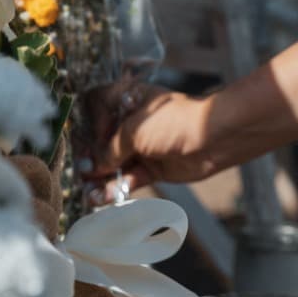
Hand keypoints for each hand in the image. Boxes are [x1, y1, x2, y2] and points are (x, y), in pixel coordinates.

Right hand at [92, 83, 220, 187]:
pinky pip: (128, 178)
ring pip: (113, 163)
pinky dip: (116, 187)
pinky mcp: (152, 167)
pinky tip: (103, 197)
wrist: (213, 139)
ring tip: (89, 192)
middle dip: (91, 157)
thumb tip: (92, 167)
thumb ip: (109, 149)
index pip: (95, 105)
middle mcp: (132, 122)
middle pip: (101, 140)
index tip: (93, 137)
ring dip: (100, 178)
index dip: (90, 122)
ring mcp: (142, 145)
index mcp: (127, 99)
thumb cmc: (174, 122)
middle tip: (84, 171)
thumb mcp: (134, 131)